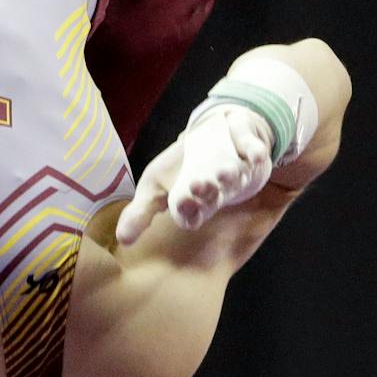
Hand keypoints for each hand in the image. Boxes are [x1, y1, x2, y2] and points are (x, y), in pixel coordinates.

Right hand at [114, 106, 274, 244]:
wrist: (210, 135)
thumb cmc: (180, 168)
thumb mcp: (153, 187)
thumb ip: (140, 213)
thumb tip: (122, 241)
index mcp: (194, 204)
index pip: (192, 215)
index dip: (188, 211)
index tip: (180, 203)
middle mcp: (218, 193)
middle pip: (215, 198)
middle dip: (207, 192)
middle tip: (198, 184)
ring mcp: (237, 174)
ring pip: (235, 179)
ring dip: (229, 176)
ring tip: (220, 172)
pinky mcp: (251, 153)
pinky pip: (255, 154)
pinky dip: (255, 152)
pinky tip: (254, 154)